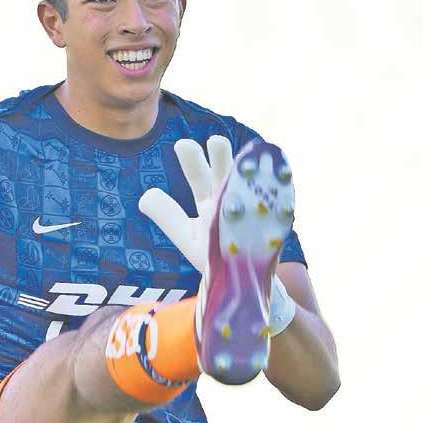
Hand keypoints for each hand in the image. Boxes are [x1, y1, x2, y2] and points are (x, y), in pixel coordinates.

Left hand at [139, 135, 295, 335]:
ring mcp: (253, 212)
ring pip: (250, 188)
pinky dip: (277, 193)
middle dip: (221, 158)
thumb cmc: (212, 255)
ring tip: (249, 160)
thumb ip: (167, 215)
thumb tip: (144, 196)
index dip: (192, 161)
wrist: (240, 280)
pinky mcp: (273, 226)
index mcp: (209, 200)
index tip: (184, 145)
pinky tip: (278, 180)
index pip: (198, 176)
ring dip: (249, 174)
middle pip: (226, 175)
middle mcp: (231, 201)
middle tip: (215, 141)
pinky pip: (277, 207)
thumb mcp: (186, 236)